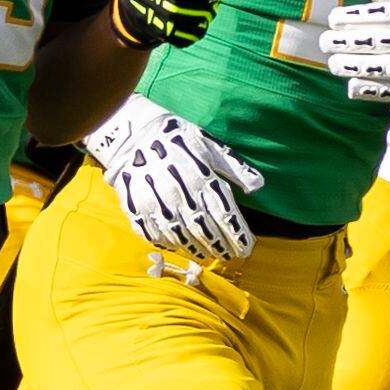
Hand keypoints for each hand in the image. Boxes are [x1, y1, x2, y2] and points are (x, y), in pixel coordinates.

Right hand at [82, 94, 262, 265]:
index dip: (237, 235)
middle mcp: (179, 194)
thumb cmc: (177, 139)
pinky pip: (155, 235)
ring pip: (182, 237)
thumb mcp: (209, 144)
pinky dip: (170, 244)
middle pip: (205, 230)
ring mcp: (156, 203)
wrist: (132, 133)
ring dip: (197, 249)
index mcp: (200, 178)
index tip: (246, 248)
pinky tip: (180, 246)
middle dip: (220, 246)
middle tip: (229, 256)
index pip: (225, 215)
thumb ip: (235, 166)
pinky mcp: (136, 209)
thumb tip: (258, 185)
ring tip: (207, 254)